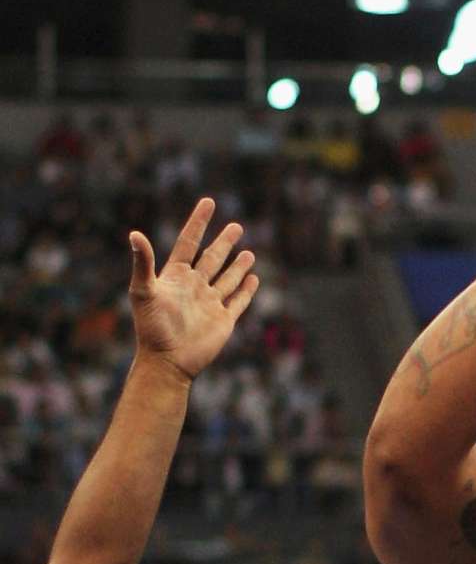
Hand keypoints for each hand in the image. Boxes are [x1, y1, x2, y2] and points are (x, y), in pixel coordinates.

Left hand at [128, 197, 258, 380]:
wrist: (167, 361)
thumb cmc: (151, 328)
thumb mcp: (143, 291)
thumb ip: (143, 263)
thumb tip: (134, 233)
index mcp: (176, 276)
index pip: (189, 242)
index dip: (199, 222)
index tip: (209, 202)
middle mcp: (194, 286)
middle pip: (212, 258)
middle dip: (224, 242)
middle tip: (236, 226)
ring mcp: (210, 303)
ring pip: (227, 279)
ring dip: (238, 266)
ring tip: (248, 252)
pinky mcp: (223, 320)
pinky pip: (237, 302)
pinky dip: (246, 290)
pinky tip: (253, 279)